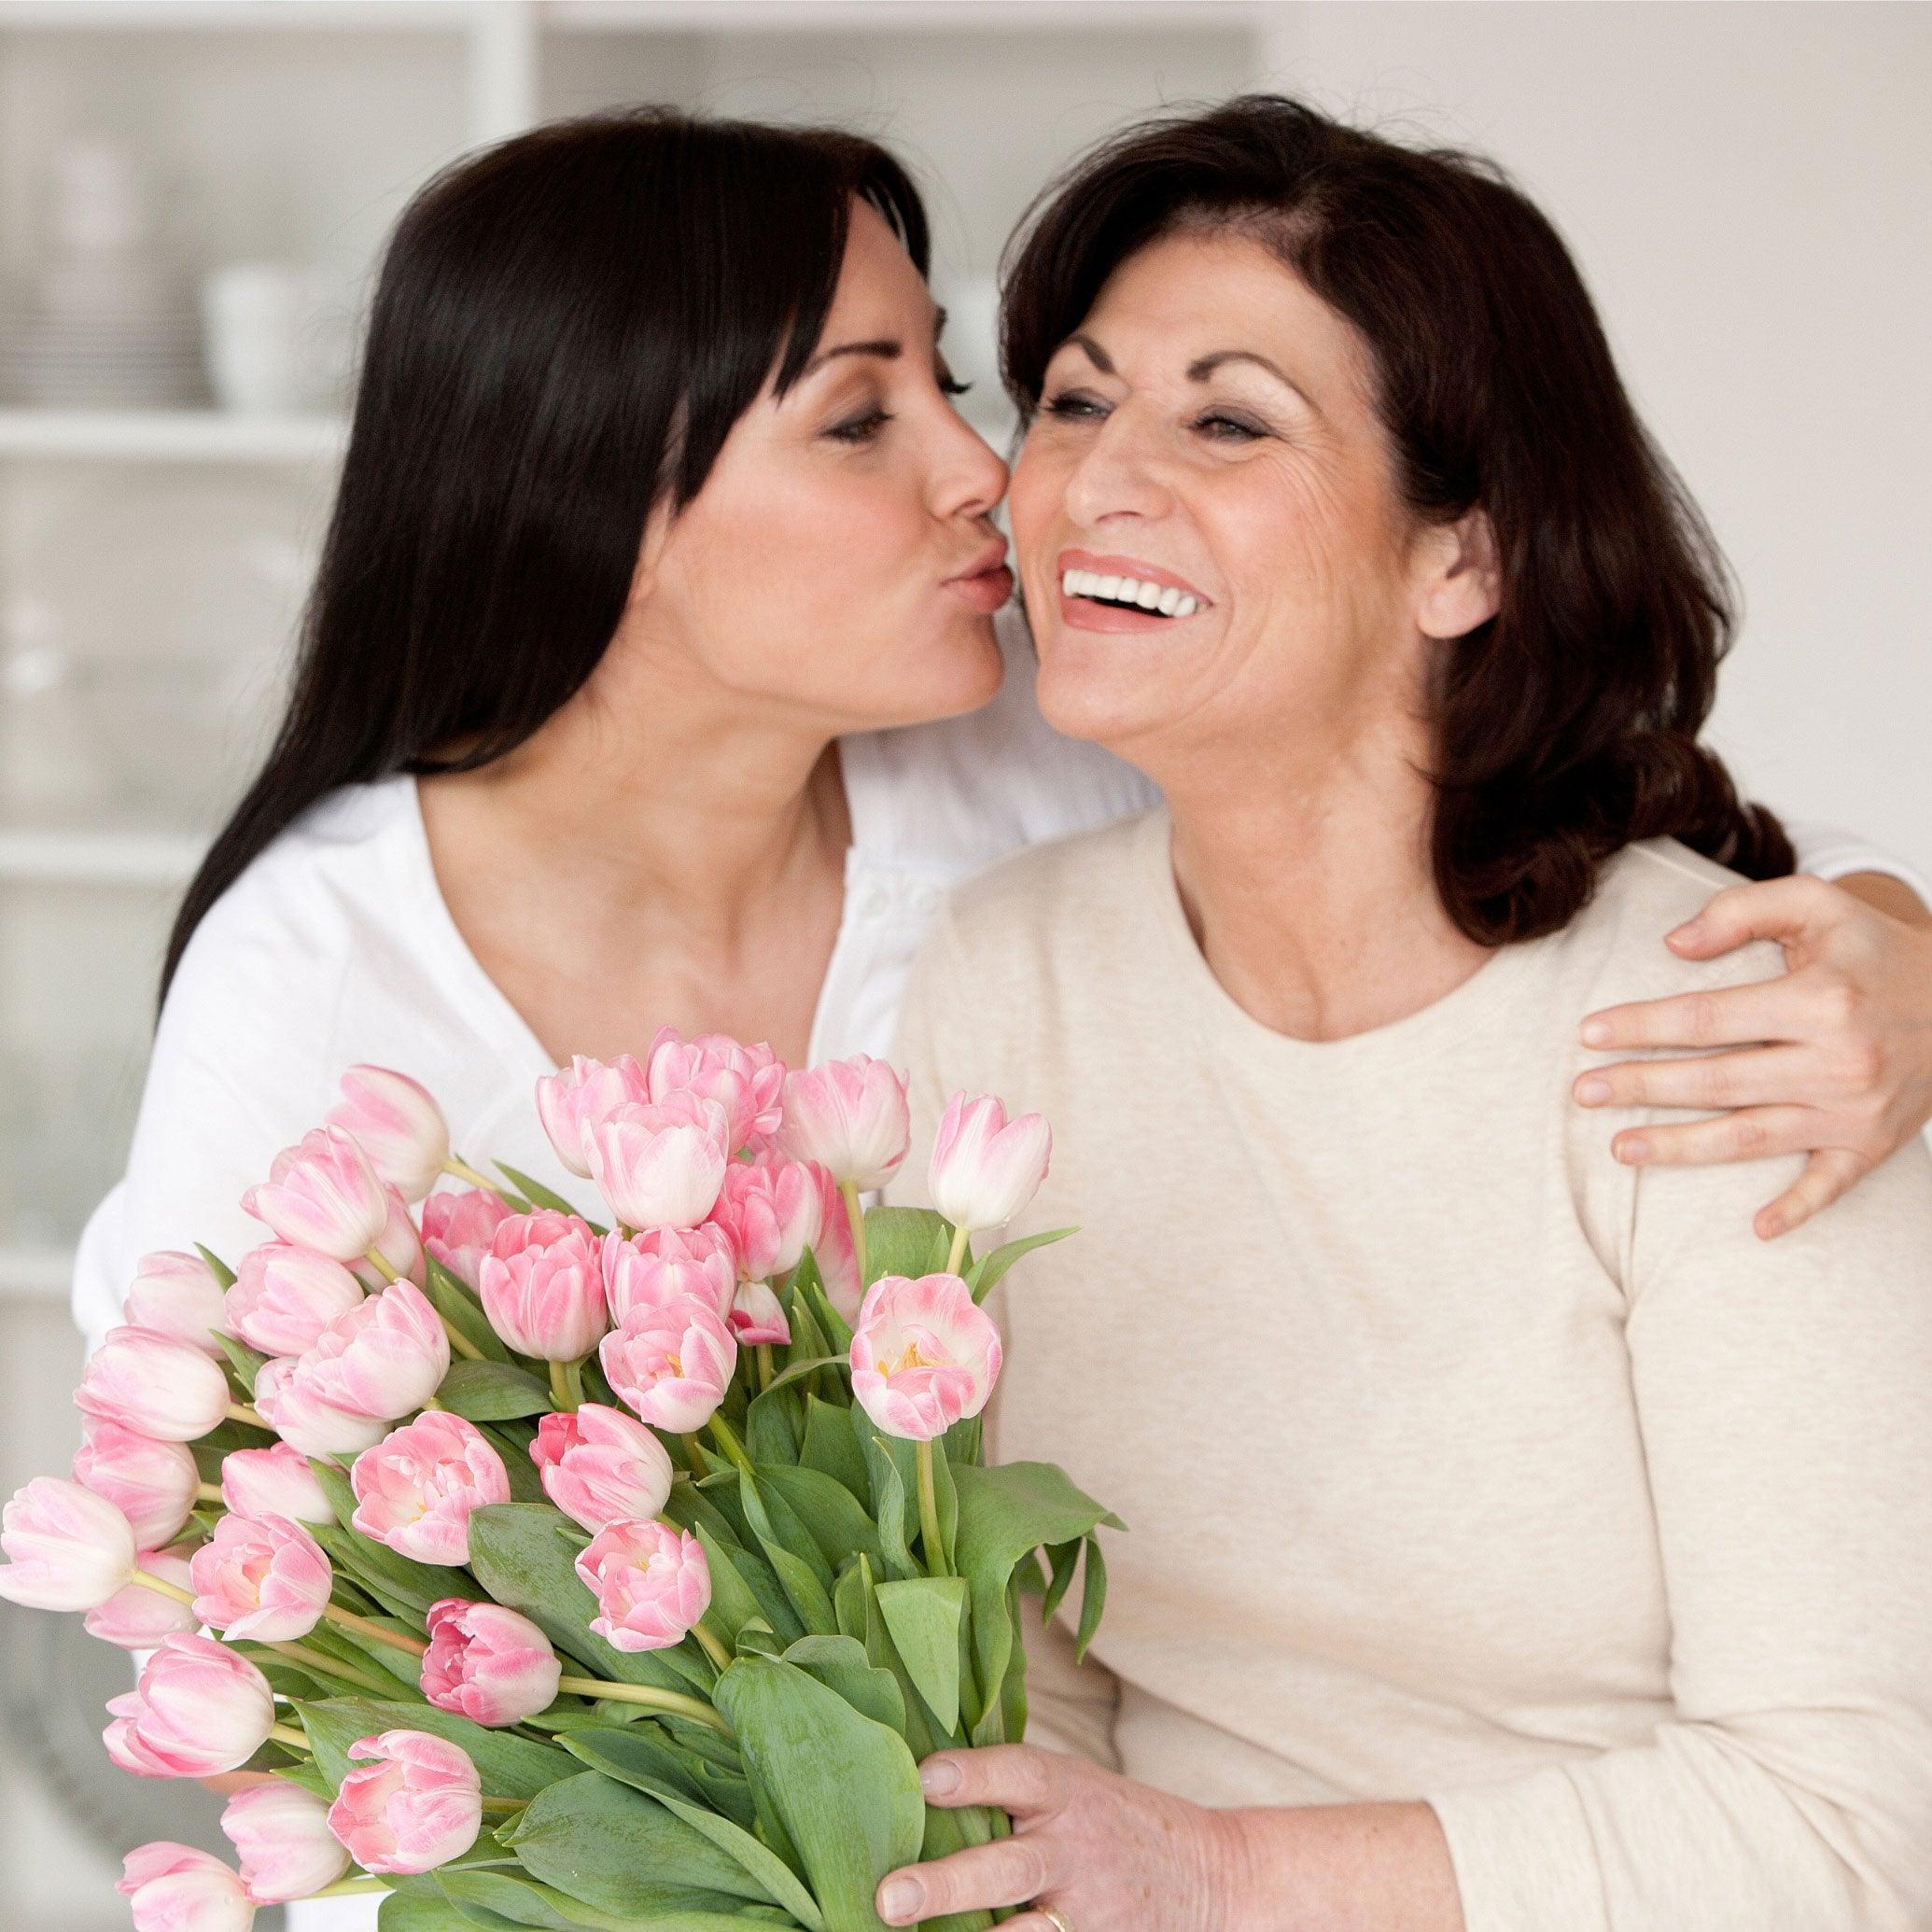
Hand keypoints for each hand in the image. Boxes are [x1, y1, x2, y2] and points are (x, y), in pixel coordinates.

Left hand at [875, 1745, 1250, 1931]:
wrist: (1211, 1875)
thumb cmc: (1113, 1820)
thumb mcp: (1076, 1784)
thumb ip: (1012, 1786)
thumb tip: (912, 1771)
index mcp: (1067, 1793)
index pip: (1017, 1774)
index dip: (971, 1775)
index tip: (923, 1778)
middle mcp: (1074, 1850)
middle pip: (1008, 1868)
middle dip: (948, 1885)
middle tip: (889, 1900)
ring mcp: (1088, 1910)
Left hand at [1573, 875, 1931, 1237]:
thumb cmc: (1875, 951)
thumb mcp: (1818, 906)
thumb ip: (1741, 912)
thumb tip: (1672, 945)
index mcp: (1819, 1001)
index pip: (1706, 1019)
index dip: (1641, 1026)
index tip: (1588, 1033)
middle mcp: (1838, 1061)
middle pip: (1715, 1082)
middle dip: (1641, 1088)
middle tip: (1582, 1092)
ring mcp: (1855, 1111)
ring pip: (1749, 1138)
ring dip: (1680, 1148)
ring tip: (1620, 1148)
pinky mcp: (1873, 1145)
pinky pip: (1829, 1186)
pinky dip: (1796, 1209)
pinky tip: (1755, 1227)